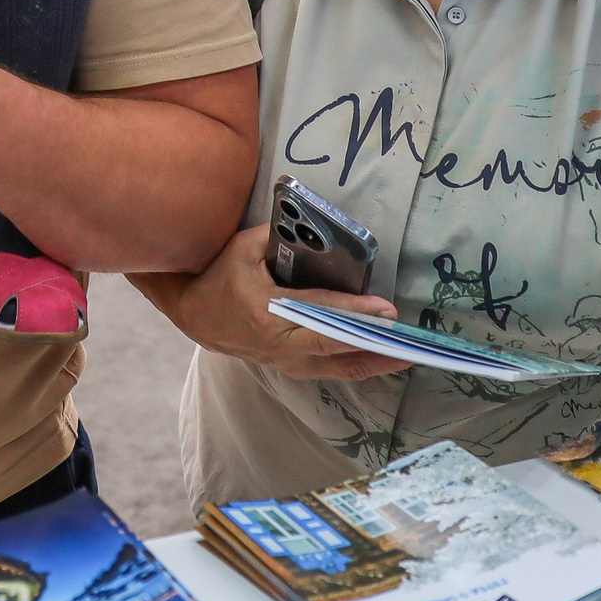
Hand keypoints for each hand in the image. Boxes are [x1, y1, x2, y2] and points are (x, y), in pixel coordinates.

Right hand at [127, 223, 408, 380]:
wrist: (194, 313)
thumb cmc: (219, 276)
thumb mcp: (242, 248)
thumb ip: (276, 235)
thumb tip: (314, 228)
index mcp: (266, 313)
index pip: (319, 312)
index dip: (354, 311)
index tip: (385, 310)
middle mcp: (278, 344)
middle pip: (334, 348)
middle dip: (373, 343)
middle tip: (405, 339)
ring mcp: (284, 361)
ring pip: (335, 368)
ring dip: (371, 363)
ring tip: (403, 357)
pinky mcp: (288, 367)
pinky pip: (328, 371)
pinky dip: (355, 367)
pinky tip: (378, 361)